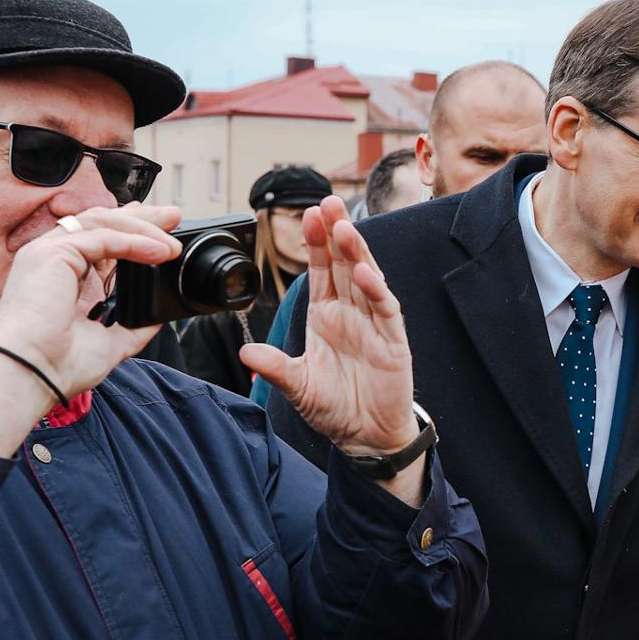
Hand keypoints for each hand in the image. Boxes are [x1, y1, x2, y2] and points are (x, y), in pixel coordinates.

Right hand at [0, 204, 182, 397]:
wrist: (34, 374)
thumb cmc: (60, 365)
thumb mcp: (109, 342)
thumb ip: (132, 326)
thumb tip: (156, 318)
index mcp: (63, 277)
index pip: (98, 241)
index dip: (130, 231)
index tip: (161, 235)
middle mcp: (53, 260)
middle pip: (100, 223)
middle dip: (140, 218)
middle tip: (173, 217)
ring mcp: (49, 253)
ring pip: (101, 223)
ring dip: (142, 228)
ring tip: (172, 242)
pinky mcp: (52, 254)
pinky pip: (102, 238)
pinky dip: (135, 242)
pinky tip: (160, 252)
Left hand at [243, 196, 417, 454]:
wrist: (366, 437)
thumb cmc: (335, 408)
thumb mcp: (297, 387)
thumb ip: (274, 367)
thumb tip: (245, 351)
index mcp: (327, 317)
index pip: (320, 272)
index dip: (315, 244)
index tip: (308, 215)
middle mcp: (351, 315)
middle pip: (343, 265)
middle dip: (336, 233)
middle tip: (327, 203)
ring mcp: (374, 325)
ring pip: (366, 279)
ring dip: (356, 253)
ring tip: (344, 228)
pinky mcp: (393, 342)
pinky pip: (385, 310)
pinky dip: (376, 290)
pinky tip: (364, 272)